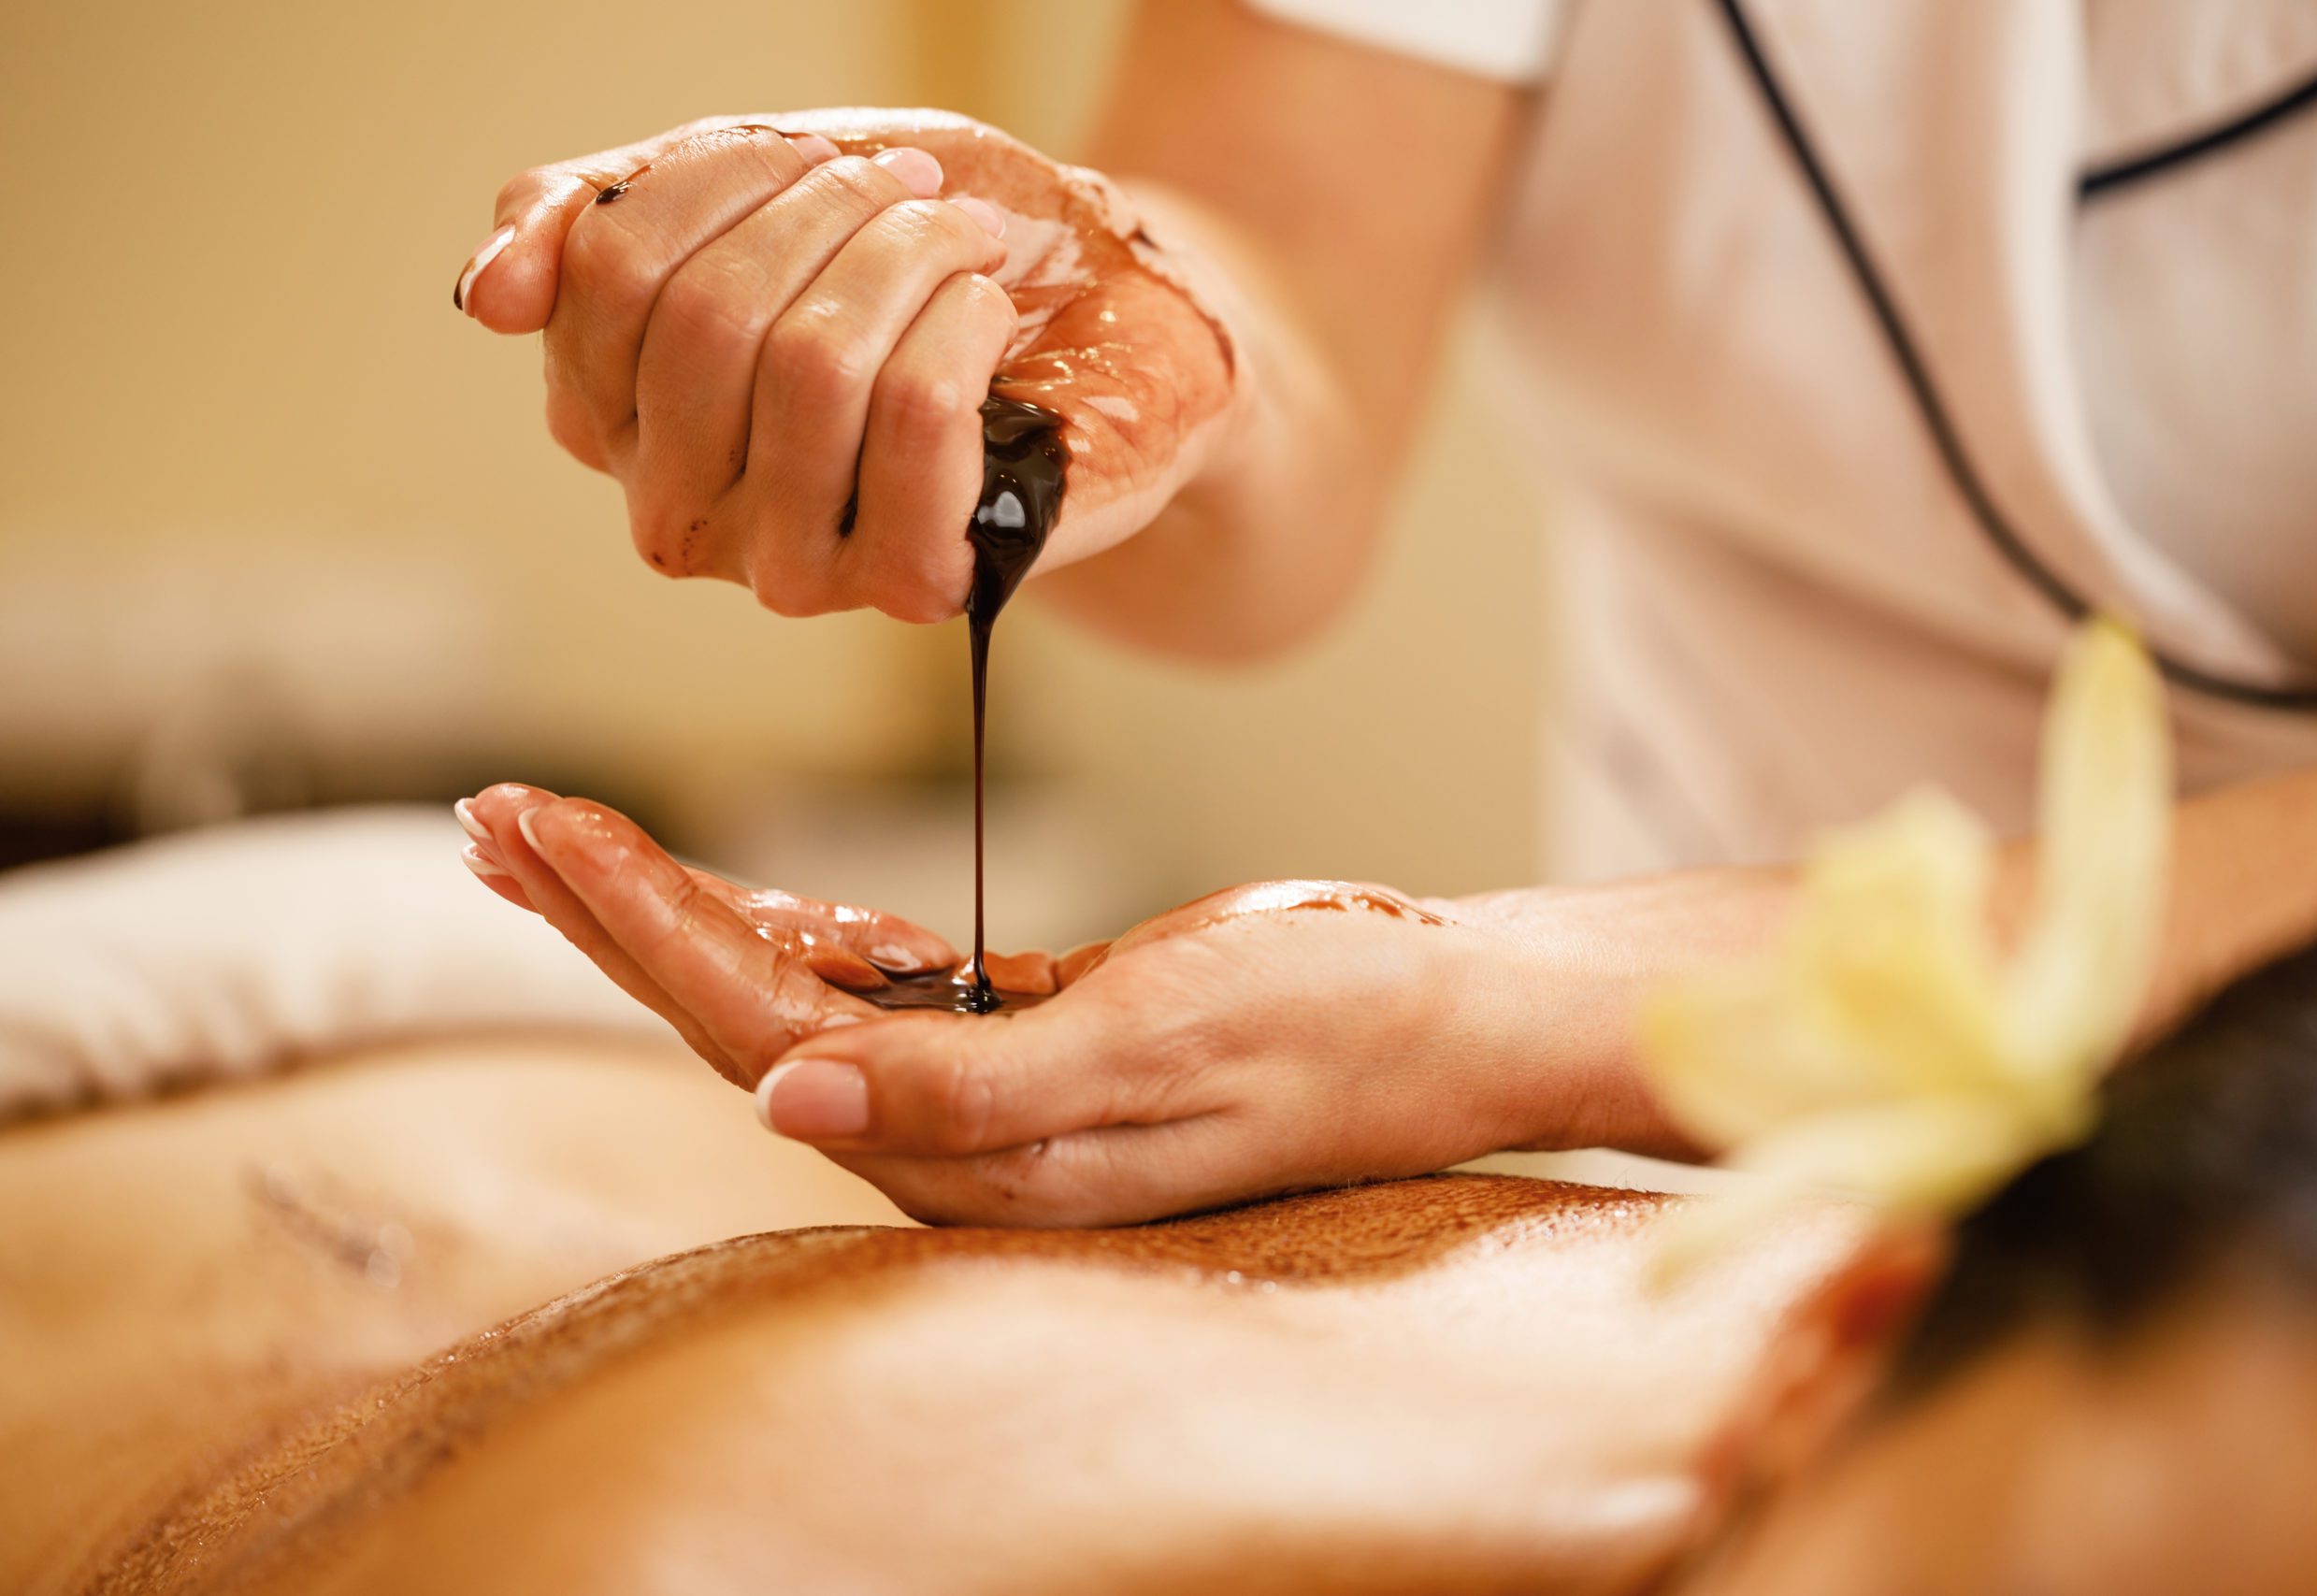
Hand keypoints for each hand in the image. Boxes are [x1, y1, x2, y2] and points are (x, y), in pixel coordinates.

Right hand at [453, 111, 1241, 620]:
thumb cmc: (914, 252)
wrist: (1095, 319)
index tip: (824, 157)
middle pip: (707, 319)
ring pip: (812, 366)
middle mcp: (679, 510)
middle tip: (913, 190)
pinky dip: (960, 326)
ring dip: (907, 259)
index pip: (606, 270)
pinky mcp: (906, 582)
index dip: (724, 177)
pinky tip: (987, 315)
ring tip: (961, 239)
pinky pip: (913, 420)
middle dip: (827, 214)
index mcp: (612, 412)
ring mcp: (787, 565)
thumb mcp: (750, 187)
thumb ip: (595, 219)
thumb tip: (481, 295)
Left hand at [456, 785, 1613, 1226]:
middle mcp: (961, 1136)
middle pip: (740, 1015)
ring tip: (565, 840)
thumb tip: (786, 1101)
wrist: (1448, 1021)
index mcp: (976, 1147)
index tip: (535, 826)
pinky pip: (876, 989)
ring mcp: (991, 1091)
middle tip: (495, 817)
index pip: (757, 1033)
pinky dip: (791, 930)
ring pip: (791, 997)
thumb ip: (977, 1089)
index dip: (637, 929)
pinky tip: (729, 894)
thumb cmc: (1329, 1026)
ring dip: (677, 912)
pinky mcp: (1028, 1040)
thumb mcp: (1164, 1045)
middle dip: (612, 913)